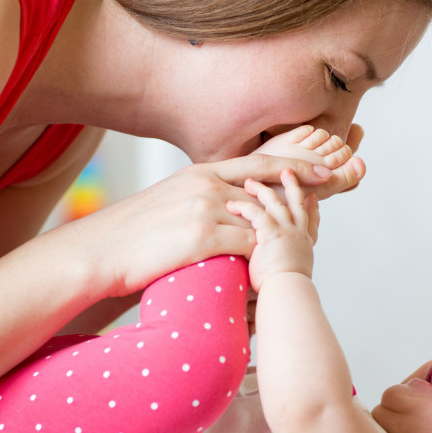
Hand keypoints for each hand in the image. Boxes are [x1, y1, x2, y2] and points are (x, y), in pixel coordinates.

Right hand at [63, 154, 331, 297]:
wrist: (97, 252)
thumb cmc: (130, 236)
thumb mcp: (168, 205)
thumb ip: (200, 201)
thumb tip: (227, 210)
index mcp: (200, 174)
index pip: (260, 162)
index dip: (297, 165)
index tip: (326, 169)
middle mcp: (206, 184)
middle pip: (270, 186)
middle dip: (305, 193)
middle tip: (335, 199)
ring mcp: (204, 208)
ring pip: (262, 220)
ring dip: (282, 237)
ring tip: (305, 247)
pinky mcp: (200, 236)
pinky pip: (247, 246)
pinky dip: (262, 259)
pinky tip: (273, 270)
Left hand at [226, 170, 318, 291]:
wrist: (287, 297)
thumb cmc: (284, 294)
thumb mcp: (292, 275)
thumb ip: (284, 268)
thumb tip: (279, 276)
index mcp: (304, 242)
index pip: (308, 217)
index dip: (308, 204)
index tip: (309, 196)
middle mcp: (298, 233)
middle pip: (296, 202)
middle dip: (292, 185)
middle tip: (287, 171)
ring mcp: (287, 231)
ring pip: (274, 202)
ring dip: (261, 190)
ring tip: (248, 182)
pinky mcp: (273, 233)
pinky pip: (257, 213)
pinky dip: (244, 208)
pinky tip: (232, 205)